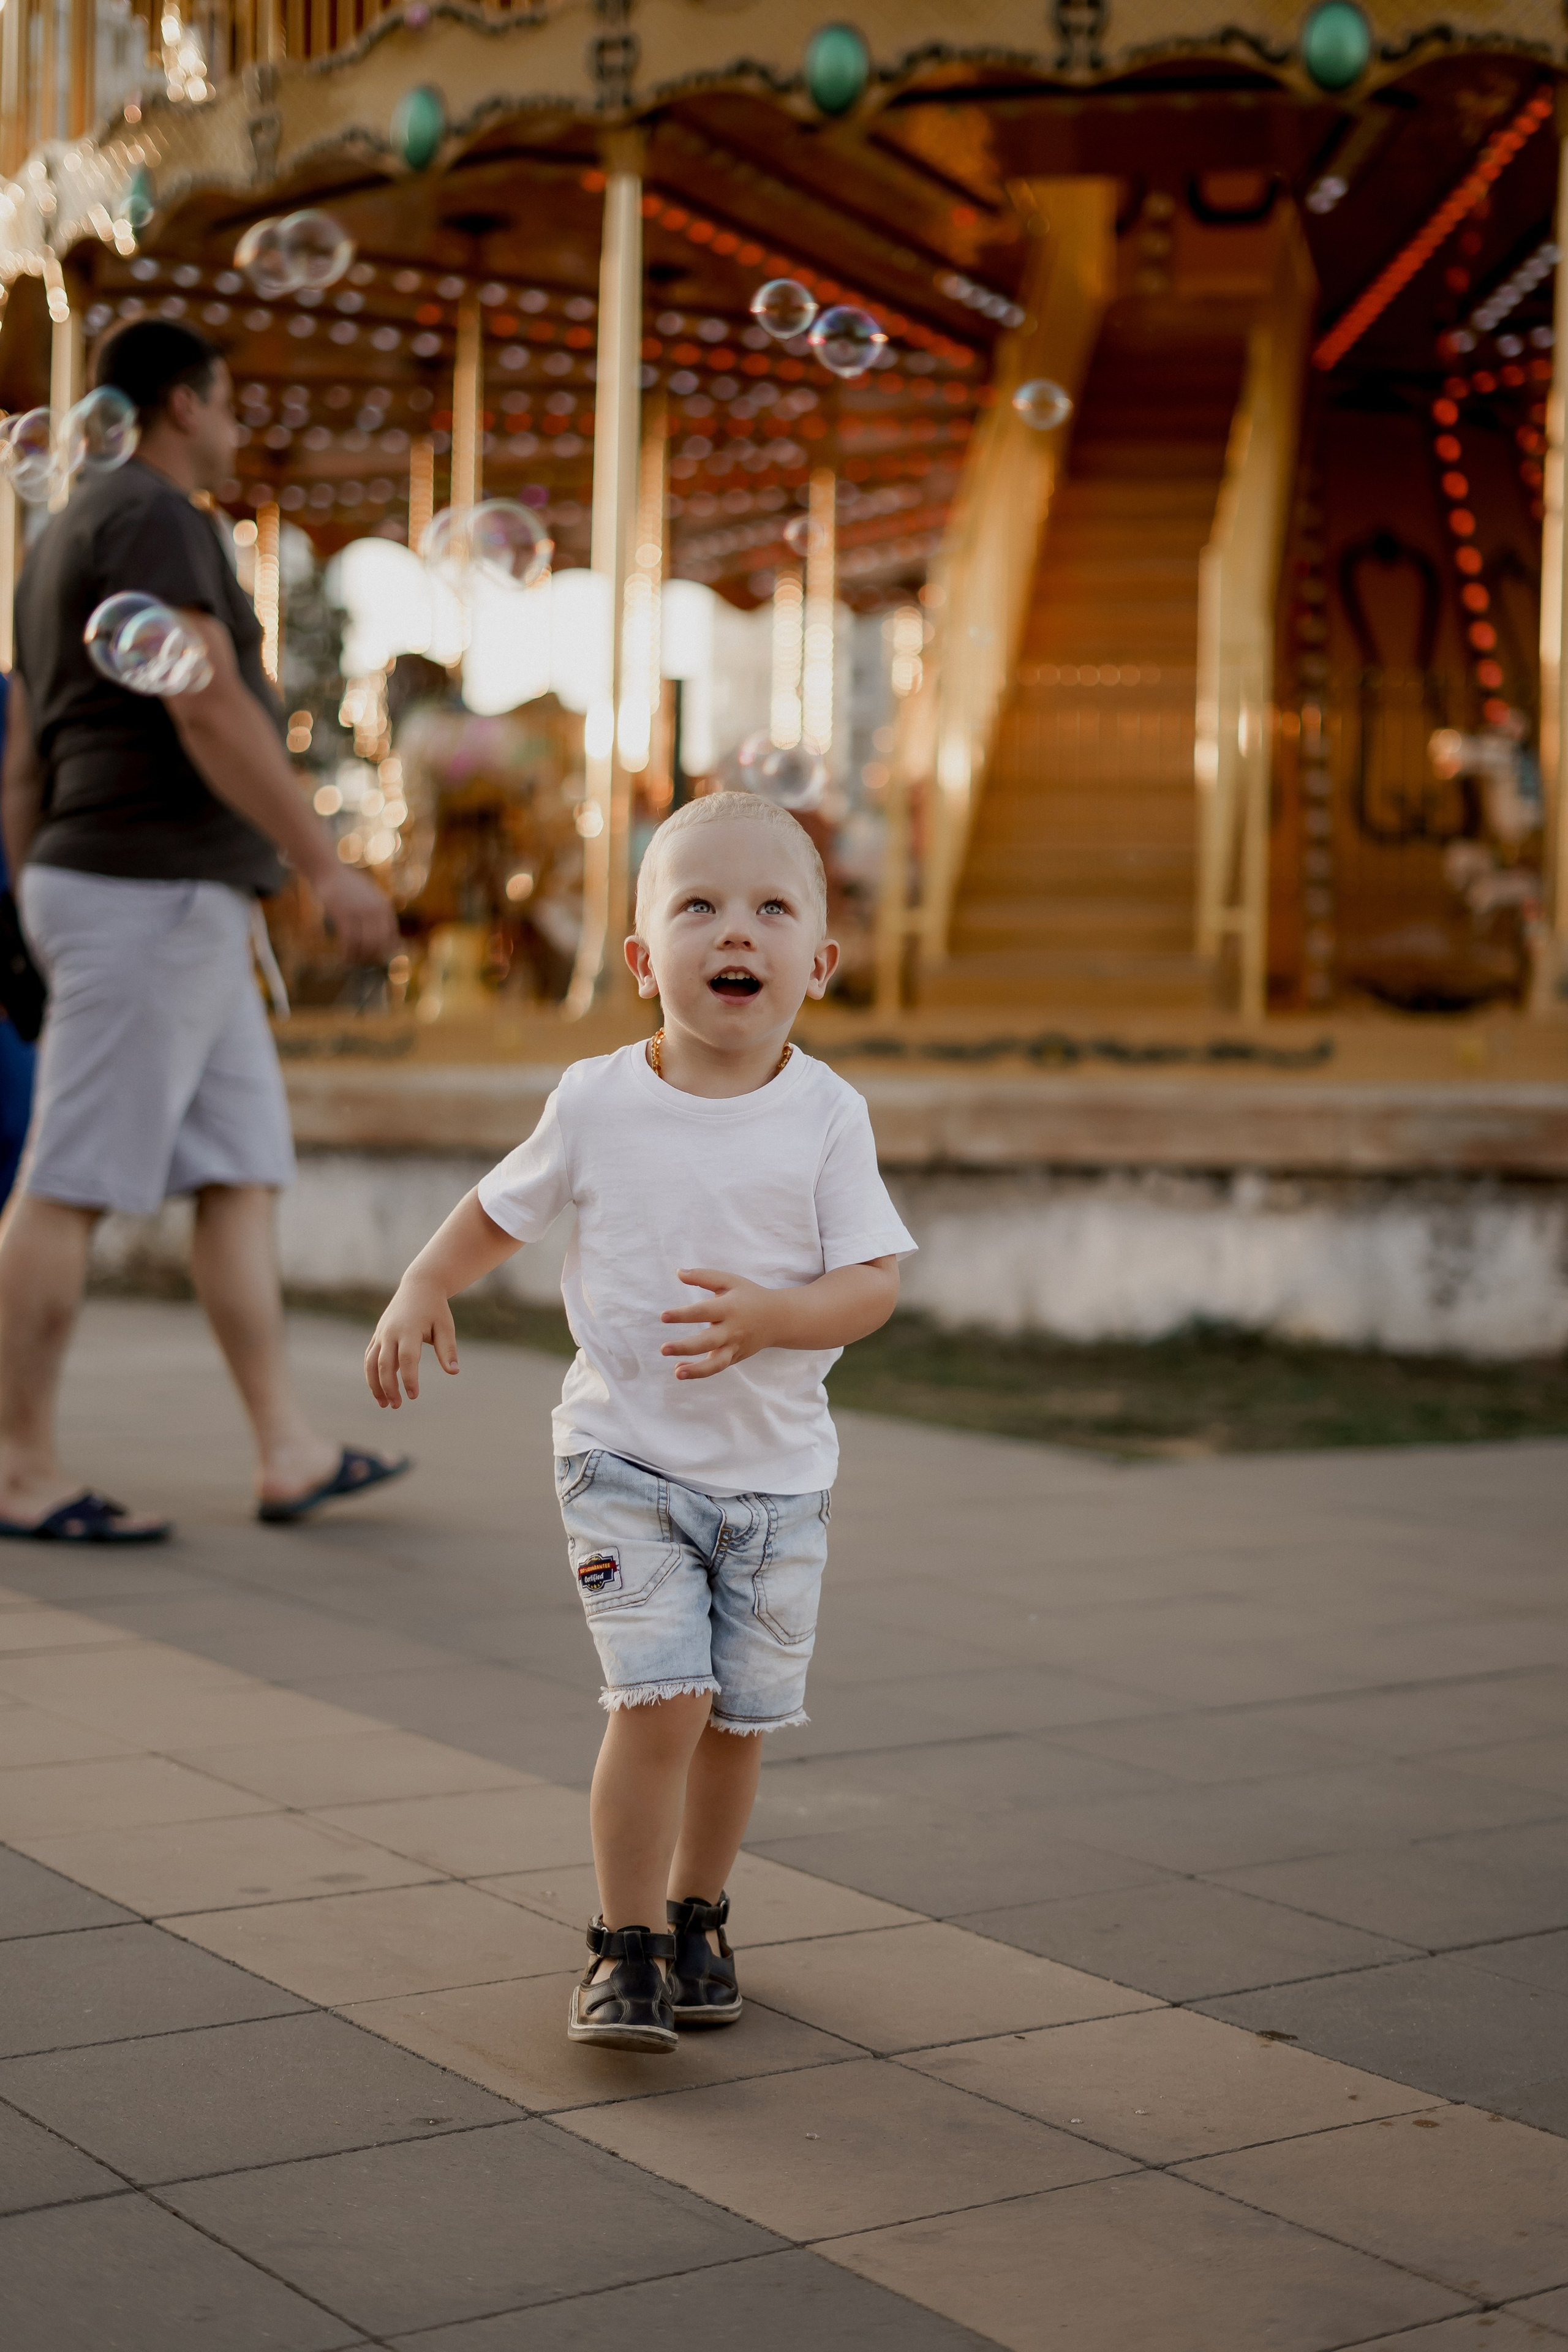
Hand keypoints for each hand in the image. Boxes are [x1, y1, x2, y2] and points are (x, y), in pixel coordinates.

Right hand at [312, 864, 397, 961]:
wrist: (329, 871)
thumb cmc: (348, 887)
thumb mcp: (369, 898)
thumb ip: (377, 914)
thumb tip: (384, 936)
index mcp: (385, 907)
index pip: (391, 939)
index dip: (383, 953)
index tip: (372, 959)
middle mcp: (376, 910)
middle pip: (379, 945)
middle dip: (370, 958)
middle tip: (360, 963)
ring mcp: (361, 912)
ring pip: (364, 945)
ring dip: (358, 958)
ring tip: (351, 961)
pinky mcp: (344, 915)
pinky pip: (349, 942)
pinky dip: (348, 953)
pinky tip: (344, 957)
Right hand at [365, 1282, 457, 1406]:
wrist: (419, 1287)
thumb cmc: (435, 1309)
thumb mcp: (445, 1326)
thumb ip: (447, 1349)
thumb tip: (454, 1371)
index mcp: (409, 1329)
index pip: (407, 1359)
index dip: (409, 1378)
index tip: (414, 1396)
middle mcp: (391, 1332)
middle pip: (384, 1364)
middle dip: (388, 1387)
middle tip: (397, 1406)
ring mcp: (381, 1334)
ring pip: (371, 1363)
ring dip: (375, 1385)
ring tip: (384, 1404)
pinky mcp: (377, 1336)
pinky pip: (369, 1357)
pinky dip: (371, 1374)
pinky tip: (379, 1390)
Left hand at [660, 1268, 781, 1379]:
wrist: (778, 1318)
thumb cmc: (748, 1296)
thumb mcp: (729, 1281)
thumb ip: (703, 1276)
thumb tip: (678, 1272)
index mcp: (729, 1308)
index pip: (703, 1311)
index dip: (683, 1315)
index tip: (663, 1317)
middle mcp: (732, 1330)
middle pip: (708, 1341)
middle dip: (685, 1347)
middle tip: (663, 1349)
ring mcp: (734, 1346)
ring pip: (716, 1363)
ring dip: (696, 1370)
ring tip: (676, 1372)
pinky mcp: (734, 1357)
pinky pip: (717, 1367)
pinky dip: (700, 1372)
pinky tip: (680, 1370)